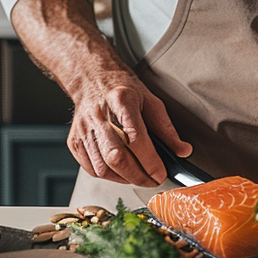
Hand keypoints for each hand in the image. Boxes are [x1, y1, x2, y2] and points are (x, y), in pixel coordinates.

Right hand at [68, 69, 191, 186]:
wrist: (91, 77)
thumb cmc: (121, 89)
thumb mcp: (149, 100)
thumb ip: (166, 128)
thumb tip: (182, 151)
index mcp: (121, 100)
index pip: (136, 139)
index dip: (150, 161)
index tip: (161, 173)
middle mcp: (99, 115)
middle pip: (116, 157)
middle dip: (138, 176)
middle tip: (153, 180)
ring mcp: (83, 129)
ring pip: (103, 167)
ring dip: (124, 179)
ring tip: (138, 176)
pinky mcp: (74, 141)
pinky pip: (91, 169)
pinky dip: (109, 176)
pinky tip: (121, 172)